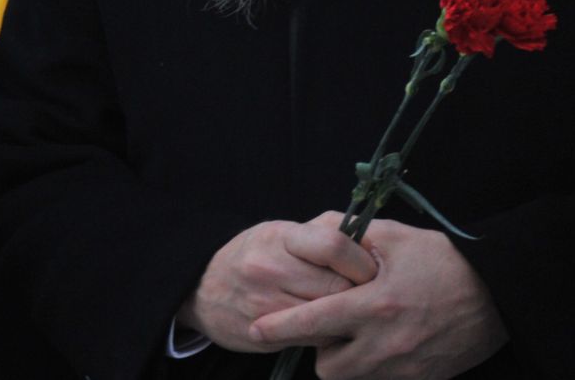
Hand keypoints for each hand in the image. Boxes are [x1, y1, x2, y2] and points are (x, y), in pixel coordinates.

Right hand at [176, 213, 376, 352]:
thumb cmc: (251, 257)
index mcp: (277, 237)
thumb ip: (318, 236)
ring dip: (349, 317)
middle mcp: (269, 268)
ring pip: (332, 317)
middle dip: (362, 293)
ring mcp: (266, 304)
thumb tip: (369, 244)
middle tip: (370, 295)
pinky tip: (329, 326)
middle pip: (339, 286)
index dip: (362, 260)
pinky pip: (318, 339)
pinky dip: (332, 334)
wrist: (202, 290)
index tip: (372, 268)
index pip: (335, 244)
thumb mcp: (277, 234)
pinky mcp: (267, 334)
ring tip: (351, 311)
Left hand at [248, 219, 506, 378]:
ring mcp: (405, 368)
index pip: (313, 322)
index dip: (279, 328)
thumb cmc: (442, 261)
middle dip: (318, 349)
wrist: (498, 294)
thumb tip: (310, 232)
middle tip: (326, 326)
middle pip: (328, 366)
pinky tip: (381, 346)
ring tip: (354, 336)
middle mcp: (386, 344)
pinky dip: (372, 370)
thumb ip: (346, 237)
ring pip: (352, 378)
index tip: (256, 329)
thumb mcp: (393, 237)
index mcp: (374, 306)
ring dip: (344, 361)